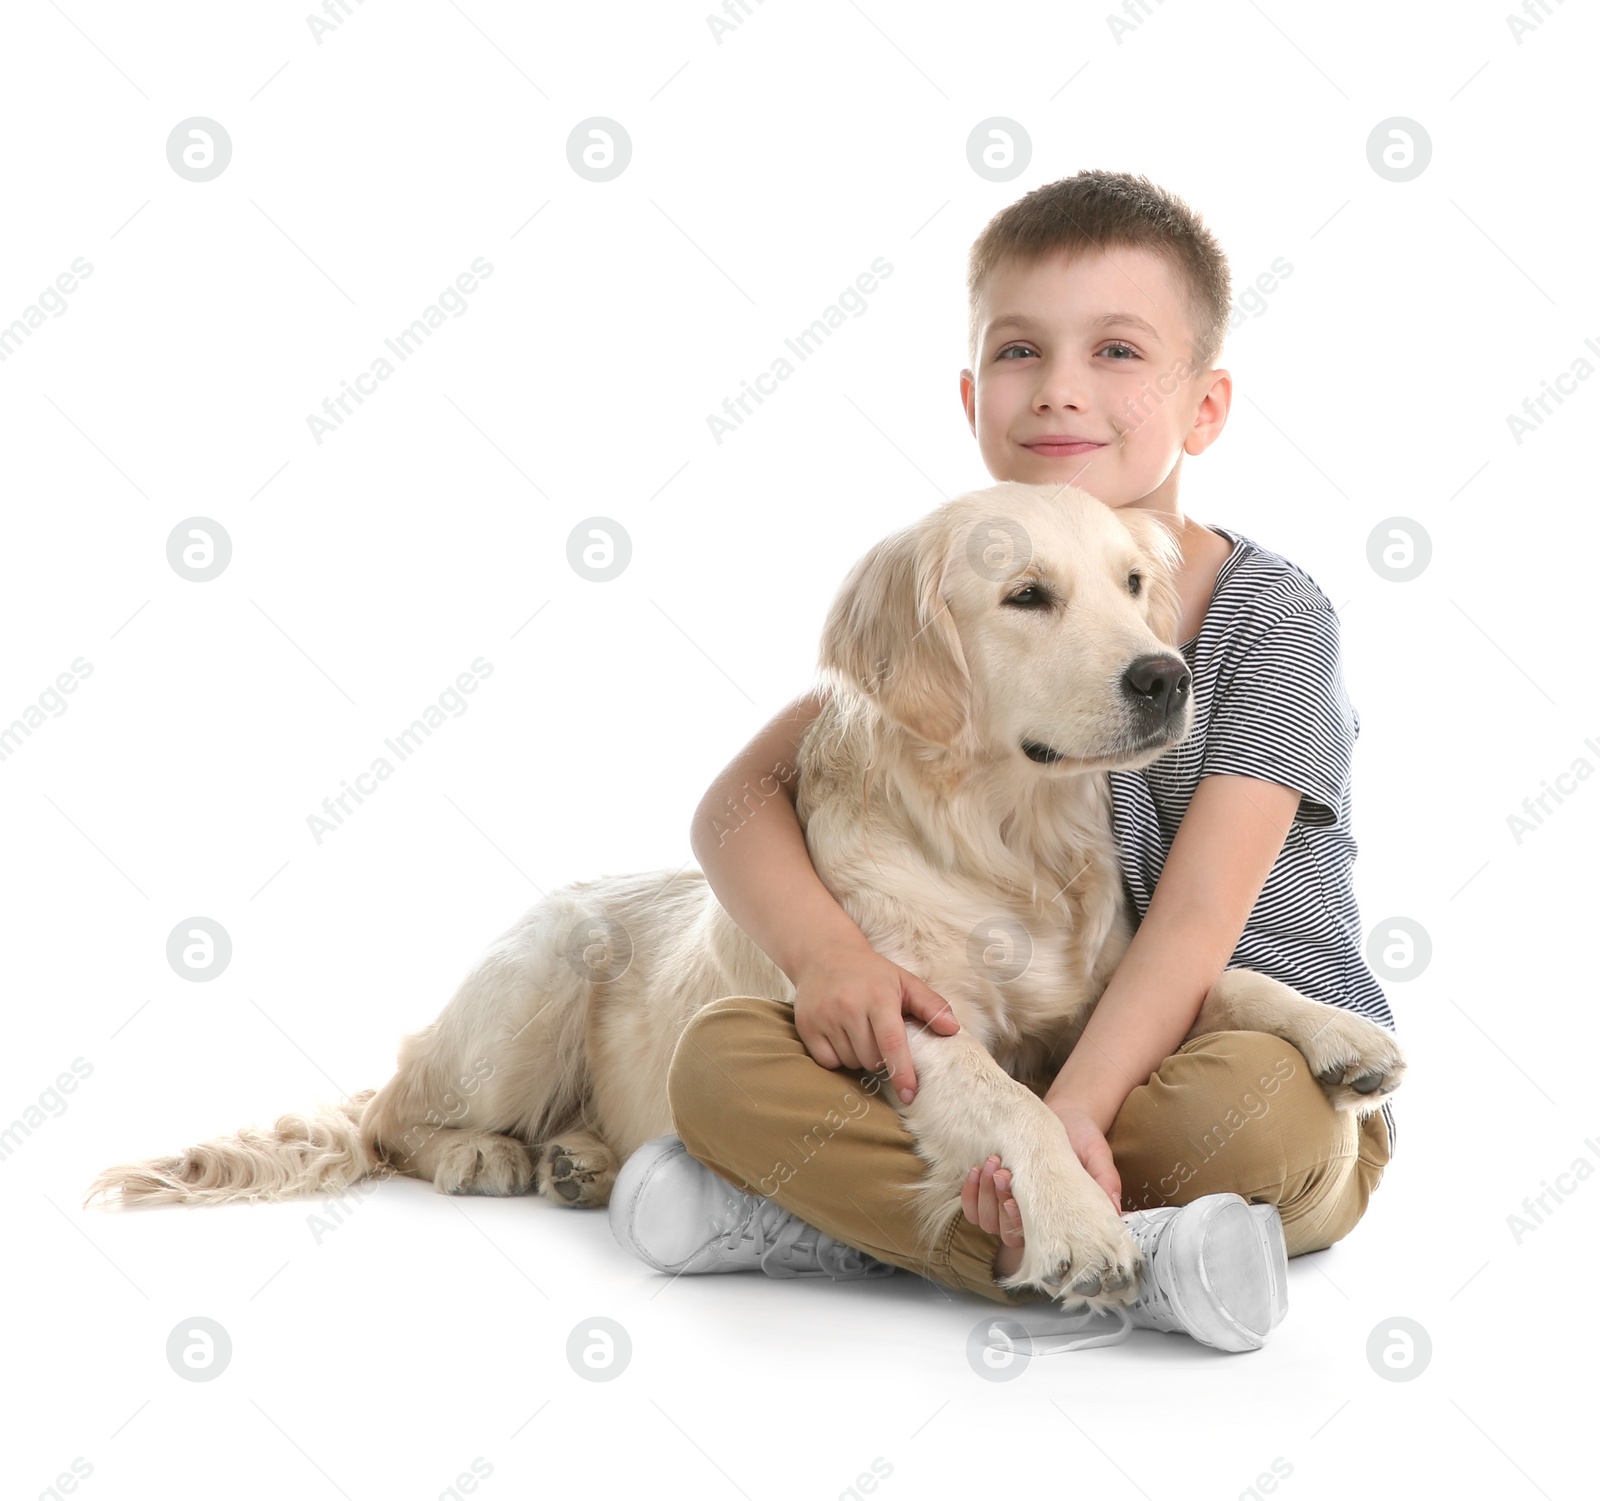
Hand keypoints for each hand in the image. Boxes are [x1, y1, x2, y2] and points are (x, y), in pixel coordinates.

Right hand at [791, 941, 959, 1103]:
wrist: (823, 954)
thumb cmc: (871, 973)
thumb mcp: (905, 981)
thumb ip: (931, 1004)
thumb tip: (953, 1030)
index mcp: (878, 997)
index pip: (891, 1043)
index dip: (902, 1072)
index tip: (909, 1094)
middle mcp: (849, 1007)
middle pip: (871, 1059)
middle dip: (880, 1058)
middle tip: (878, 1036)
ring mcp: (825, 1017)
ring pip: (850, 1062)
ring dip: (859, 1057)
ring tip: (859, 1033)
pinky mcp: (806, 1026)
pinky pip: (827, 1061)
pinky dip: (837, 1057)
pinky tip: (841, 1036)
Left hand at [960, 1108, 1123, 1277]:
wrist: (1066, 1115)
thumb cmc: (1084, 1140)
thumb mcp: (1099, 1158)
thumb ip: (1106, 1183)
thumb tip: (1116, 1211)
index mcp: (1058, 1219)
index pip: (1035, 1240)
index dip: (1019, 1224)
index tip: (1014, 1200)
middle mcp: (1033, 1220)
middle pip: (1004, 1232)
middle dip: (998, 1204)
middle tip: (1002, 1173)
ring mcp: (1009, 1207)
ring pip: (987, 1220)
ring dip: (984, 1194)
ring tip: (992, 1163)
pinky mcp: (992, 1193)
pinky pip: (972, 1207)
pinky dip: (970, 1191)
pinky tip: (976, 1169)